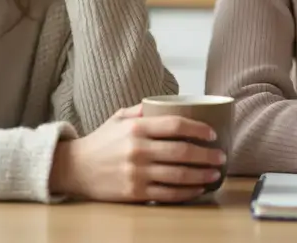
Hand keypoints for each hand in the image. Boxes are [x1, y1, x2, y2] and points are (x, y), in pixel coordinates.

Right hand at [49, 104, 225, 202]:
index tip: (212, 133)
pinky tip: (198, 189)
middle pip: (182, 152)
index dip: (198, 129)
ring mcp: (137, 173)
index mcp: (135, 128)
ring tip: (215, 174)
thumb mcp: (117, 118)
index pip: (175, 125)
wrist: (75, 168)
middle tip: (221, 156)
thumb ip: (142, 111)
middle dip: (207, 155)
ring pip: (179, 175)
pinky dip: (187, 192)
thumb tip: (169, 103)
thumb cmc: (100, 142)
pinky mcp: (135, 193)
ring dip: (202, 175)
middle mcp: (138, 150)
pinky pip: (168, 194)